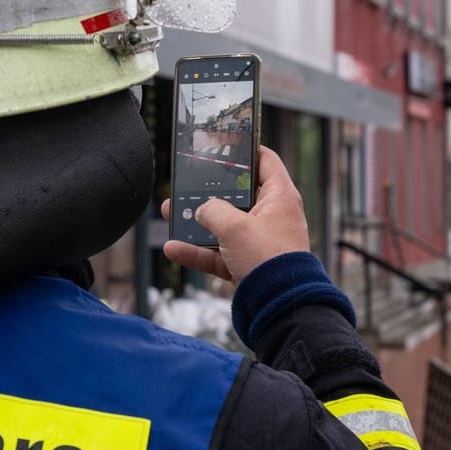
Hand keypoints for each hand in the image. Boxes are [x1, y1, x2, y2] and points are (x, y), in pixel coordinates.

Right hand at [162, 146, 311, 284]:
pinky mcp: (248, 264)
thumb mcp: (234, 226)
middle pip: (237, 195)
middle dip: (208, 192)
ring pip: (224, 226)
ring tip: (171, 214)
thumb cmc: (268, 259)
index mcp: (279, 197)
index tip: (224, 143)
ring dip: (197, 222)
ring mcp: (259, 241)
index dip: (245, 149)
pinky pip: (219, 253)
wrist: (279, 305)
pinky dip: (198, 252)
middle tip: (187, 184)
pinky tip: (173, 248)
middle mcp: (271, 216)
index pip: (265, 161)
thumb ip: (212, 210)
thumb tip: (202, 211)